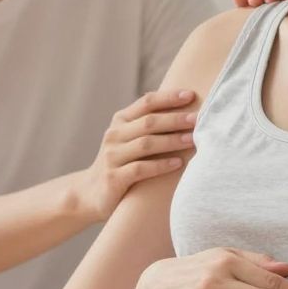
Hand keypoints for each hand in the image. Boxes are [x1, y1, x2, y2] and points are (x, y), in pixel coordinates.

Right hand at [74, 90, 197, 219]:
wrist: (90, 194)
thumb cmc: (120, 163)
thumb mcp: (129, 139)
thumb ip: (148, 125)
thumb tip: (184, 108)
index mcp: (120, 121)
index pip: (146, 102)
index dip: (168, 97)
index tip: (191, 95)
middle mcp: (114, 135)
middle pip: (148, 122)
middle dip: (175, 119)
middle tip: (197, 119)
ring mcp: (112, 156)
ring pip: (145, 144)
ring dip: (171, 141)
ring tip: (192, 140)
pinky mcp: (114, 178)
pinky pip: (140, 169)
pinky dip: (161, 165)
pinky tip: (178, 163)